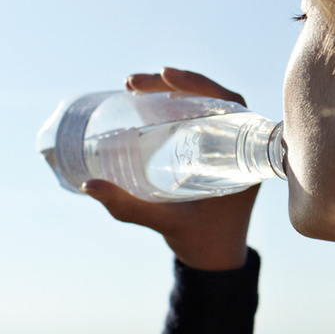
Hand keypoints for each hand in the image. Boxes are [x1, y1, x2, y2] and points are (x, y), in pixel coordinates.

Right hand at [81, 67, 259, 270]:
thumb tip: (89, 186)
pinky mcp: (209, 149)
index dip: (200, 83)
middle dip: (175, 82)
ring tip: (132, 86)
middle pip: (212, 97)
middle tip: (134, 82)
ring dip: (170, 90)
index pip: (230, 103)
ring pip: (202, 104)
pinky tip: (143, 100)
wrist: (214, 259)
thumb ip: (130, 207)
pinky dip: (172, 105)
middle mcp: (239, 145)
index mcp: (246, 156)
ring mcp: (224, 145)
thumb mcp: (167, 223)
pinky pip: (195, 117)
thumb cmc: (202, 241)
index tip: (166, 74)